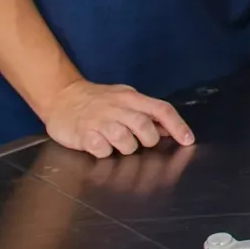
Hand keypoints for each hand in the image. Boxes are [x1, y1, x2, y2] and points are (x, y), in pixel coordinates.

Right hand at [45, 80, 193, 157]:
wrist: (62, 96)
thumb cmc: (97, 100)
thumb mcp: (124, 100)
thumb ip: (145, 113)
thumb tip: (168, 129)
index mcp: (130, 97)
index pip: (161, 109)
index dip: (178, 126)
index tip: (188, 141)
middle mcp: (117, 107)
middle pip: (145, 127)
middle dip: (148, 141)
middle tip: (139, 142)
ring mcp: (100, 120)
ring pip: (125, 141)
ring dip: (126, 148)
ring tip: (117, 143)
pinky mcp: (84, 134)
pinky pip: (102, 149)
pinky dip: (105, 152)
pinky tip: (100, 146)